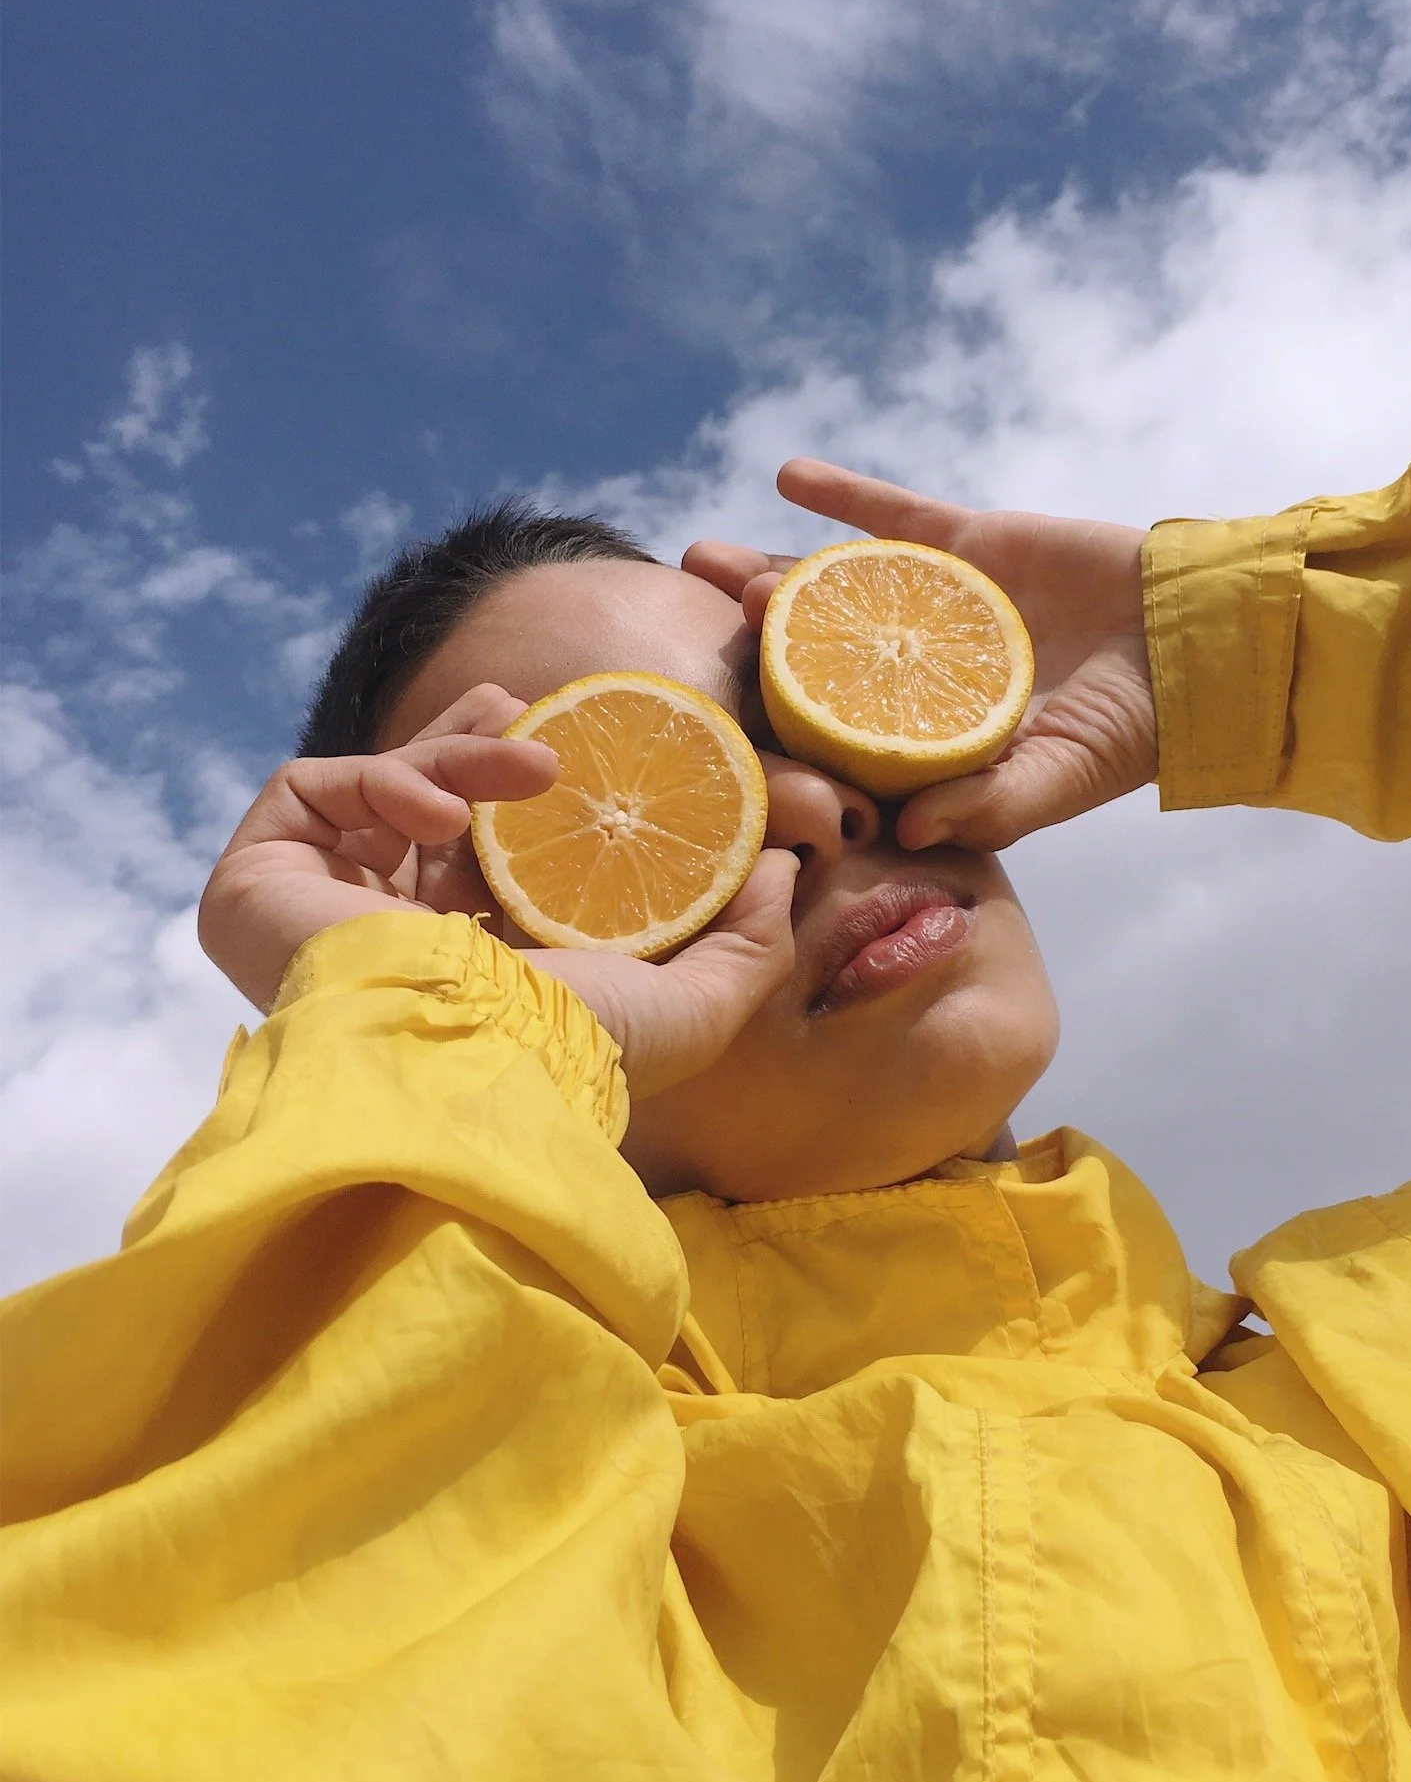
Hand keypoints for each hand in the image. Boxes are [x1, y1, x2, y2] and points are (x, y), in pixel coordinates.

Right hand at [199, 689, 797, 1097]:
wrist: (474, 1070)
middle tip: (531, 711)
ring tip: (522, 766)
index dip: (520, 786)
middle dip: (475, 743)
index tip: (572, 737)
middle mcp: (392, 940)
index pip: (488, 855)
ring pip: (378, 790)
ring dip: (452, 753)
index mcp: (475, 965)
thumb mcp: (700, 1003)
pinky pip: (313, 791)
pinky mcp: (258, 886)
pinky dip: (383, 777)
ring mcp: (320, 912)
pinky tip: (442, 812)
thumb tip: (780, 863)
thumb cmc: (578, 1055)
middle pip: (424, 807)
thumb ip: (752, 938)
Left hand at [684, 459, 1156, 849]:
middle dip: (745, 646)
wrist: (1197, 645)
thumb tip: (901, 836)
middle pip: (809, 655)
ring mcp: (936, 604)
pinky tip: (786, 475)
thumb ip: (986, 808)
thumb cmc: (1129, 732)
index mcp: (923, 738)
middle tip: (675, 627)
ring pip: (833, 583)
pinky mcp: (968, 544)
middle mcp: (914, 672)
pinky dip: (844, 496)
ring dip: (768, 570)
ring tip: (702, 558)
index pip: (829, 737)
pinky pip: (893, 513)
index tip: (709, 725)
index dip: (771, 731)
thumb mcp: (1056, 781)